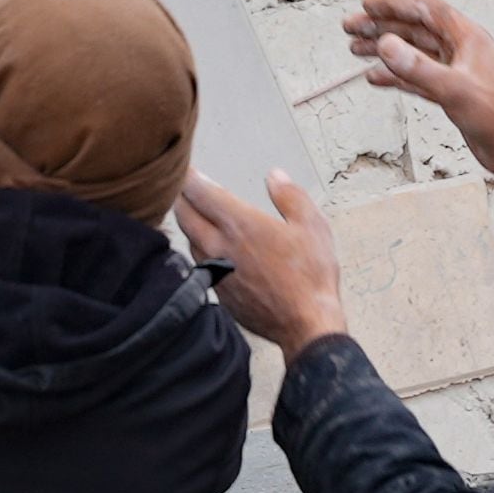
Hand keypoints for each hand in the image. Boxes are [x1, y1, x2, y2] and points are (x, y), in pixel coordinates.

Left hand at [175, 169, 348, 355]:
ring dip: (188, 224)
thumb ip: (290, 196)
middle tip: (183, 187)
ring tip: (194, 213)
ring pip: (189, 240)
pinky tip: (210, 249)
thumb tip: (274, 176)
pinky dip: (199, 249)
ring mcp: (215, 272)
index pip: (199, 192)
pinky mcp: (218, 292)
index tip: (185, 167)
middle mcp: (219, 246)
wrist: (305, 325)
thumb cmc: (311, 275)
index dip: (189, 176)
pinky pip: (200, 264)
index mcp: (239, 224)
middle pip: (184, 214)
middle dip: (181, 197)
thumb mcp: (312, 225)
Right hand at [344, 0, 493, 199]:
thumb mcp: (456, 90)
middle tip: (351, 26)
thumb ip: (419, 69)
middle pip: (414, 28)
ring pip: (412, 52)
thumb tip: (387, 47)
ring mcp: (454, 71)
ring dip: (384, 49)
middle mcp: (460, 50)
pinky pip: (415, 77)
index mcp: (468, 38)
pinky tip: (375, 77)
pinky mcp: (450, 93)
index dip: (395, 3)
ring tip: (356, 48)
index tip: (368, 4)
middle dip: (381, 25)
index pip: (426, 9)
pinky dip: (394, 75)